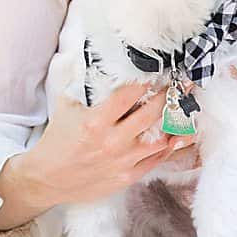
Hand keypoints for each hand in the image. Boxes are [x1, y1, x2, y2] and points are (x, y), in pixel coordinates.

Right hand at [0, 81, 195, 230]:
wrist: (48, 179)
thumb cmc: (58, 139)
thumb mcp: (66, 105)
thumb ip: (83, 82)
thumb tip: (97, 57)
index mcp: (95, 122)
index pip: (129, 95)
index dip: (147, 80)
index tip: (160, 70)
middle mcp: (112, 142)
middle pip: (152, 114)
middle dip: (170, 96)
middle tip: (183, 83)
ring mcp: (124, 161)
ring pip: (162, 138)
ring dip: (177, 121)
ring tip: (187, 106)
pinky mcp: (129, 177)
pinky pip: (159, 159)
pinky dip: (173, 145)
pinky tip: (182, 132)